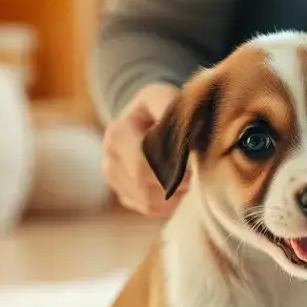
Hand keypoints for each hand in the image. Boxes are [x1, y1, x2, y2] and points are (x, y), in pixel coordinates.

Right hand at [102, 82, 184, 215]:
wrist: (149, 117)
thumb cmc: (161, 106)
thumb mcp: (165, 97)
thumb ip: (171, 112)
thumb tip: (183, 143)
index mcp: (116, 134)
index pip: (142, 164)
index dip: (171, 169)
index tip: (195, 164)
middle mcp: (109, 159)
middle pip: (143, 186)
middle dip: (174, 183)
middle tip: (198, 175)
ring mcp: (114, 181)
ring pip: (146, 202)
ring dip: (173, 195)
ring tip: (190, 179)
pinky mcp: (125, 195)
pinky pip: (149, 209)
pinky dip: (169, 203)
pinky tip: (180, 187)